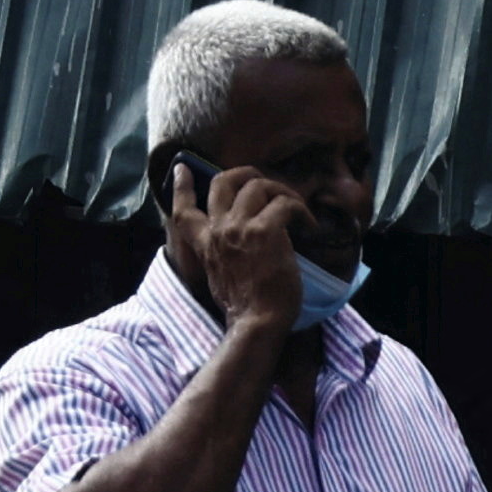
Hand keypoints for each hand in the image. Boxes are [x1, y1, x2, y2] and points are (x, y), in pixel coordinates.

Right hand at [161, 156, 323, 380]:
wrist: (257, 322)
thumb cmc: (245, 308)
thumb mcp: (219, 277)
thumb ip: (222, 255)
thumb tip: (241, 244)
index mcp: (205, 244)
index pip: (183, 210)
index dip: (181, 186)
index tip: (182, 168)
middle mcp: (218, 230)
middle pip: (223, 181)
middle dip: (246, 174)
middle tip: (266, 182)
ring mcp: (240, 228)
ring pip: (257, 185)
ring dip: (281, 190)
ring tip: (297, 207)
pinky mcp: (265, 231)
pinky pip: (285, 204)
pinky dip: (301, 210)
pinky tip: (310, 225)